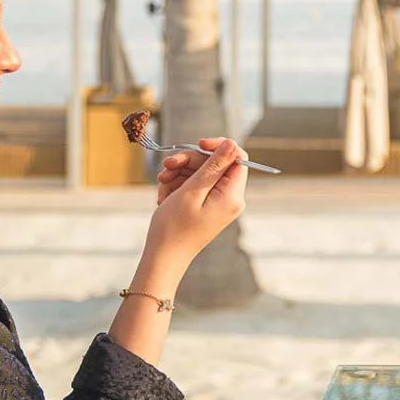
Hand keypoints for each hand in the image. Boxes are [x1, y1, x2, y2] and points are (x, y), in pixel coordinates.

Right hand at [142, 138, 247, 280]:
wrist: (163, 256)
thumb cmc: (175, 226)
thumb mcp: (193, 190)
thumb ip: (214, 166)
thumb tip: (233, 143)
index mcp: (233, 195)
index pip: (237, 157)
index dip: (218, 146)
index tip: (198, 144)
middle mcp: (230, 198)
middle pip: (215, 163)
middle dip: (189, 162)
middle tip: (167, 166)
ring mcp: (218, 203)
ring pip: (201, 173)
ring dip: (179, 173)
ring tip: (162, 184)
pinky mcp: (206, 206)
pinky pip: (194, 186)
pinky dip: (177, 185)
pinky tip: (164, 195)